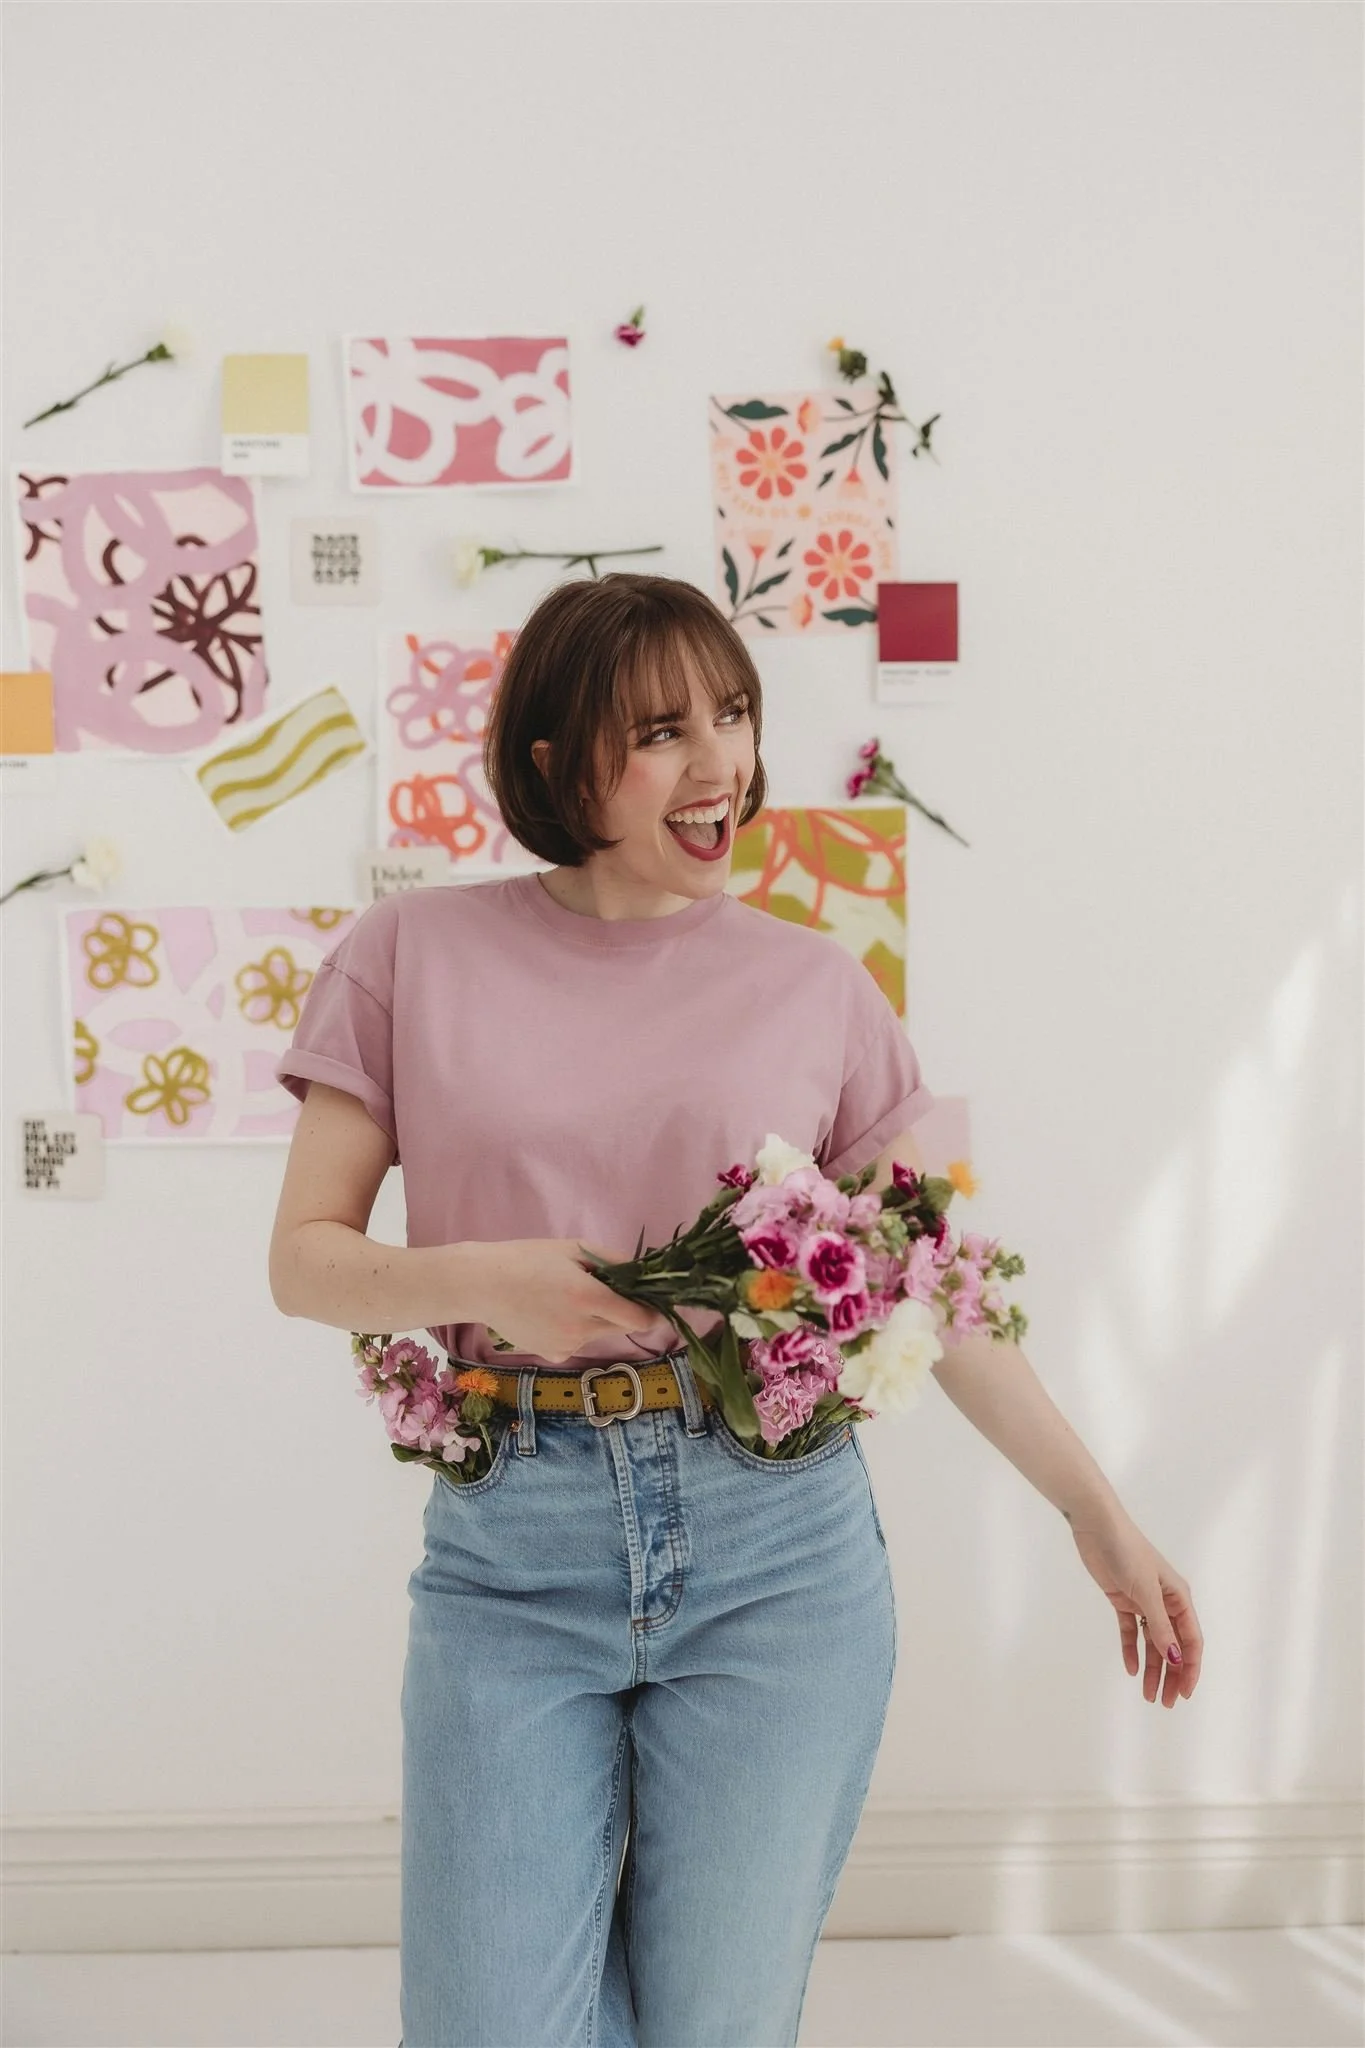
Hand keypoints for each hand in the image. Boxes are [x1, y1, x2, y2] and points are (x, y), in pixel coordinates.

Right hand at [474, 1238, 656, 1362]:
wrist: (483, 1285)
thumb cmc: (529, 1259)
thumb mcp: (574, 1248)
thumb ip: (613, 1260)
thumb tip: (645, 1274)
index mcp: (588, 1296)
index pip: (639, 1318)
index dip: (652, 1312)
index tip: (655, 1303)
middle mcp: (581, 1327)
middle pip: (621, 1327)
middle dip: (621, 1312)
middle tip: (602, 1292)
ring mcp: (567, 1346)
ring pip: (598, 1335)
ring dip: (595, 1320)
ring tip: (565, 1300)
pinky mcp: (554, 1356)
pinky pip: (577, 1344)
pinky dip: (573, 1331)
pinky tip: (550, 1315)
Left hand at [1066, 1504, 1202, 1707]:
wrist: (1097, 1527)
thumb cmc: (1127, 1552)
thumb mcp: (1147, 1593)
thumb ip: (1161, 1628)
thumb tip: (1176, 1660)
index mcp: (1179, 1598)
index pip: (1191, 1641)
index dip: (1190, 1669)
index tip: (1185, 1694)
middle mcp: (1165, 1602)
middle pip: (1173, 1646)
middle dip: (1172, 1676)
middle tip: (1166, 1703)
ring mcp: (1143, 1602)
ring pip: (1152, 1643)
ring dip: (1152, 1669)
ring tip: (1148, 1696)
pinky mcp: (1122, 1600)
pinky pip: (1130, 1632)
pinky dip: (1131, 1650)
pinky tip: (1131, 1670)